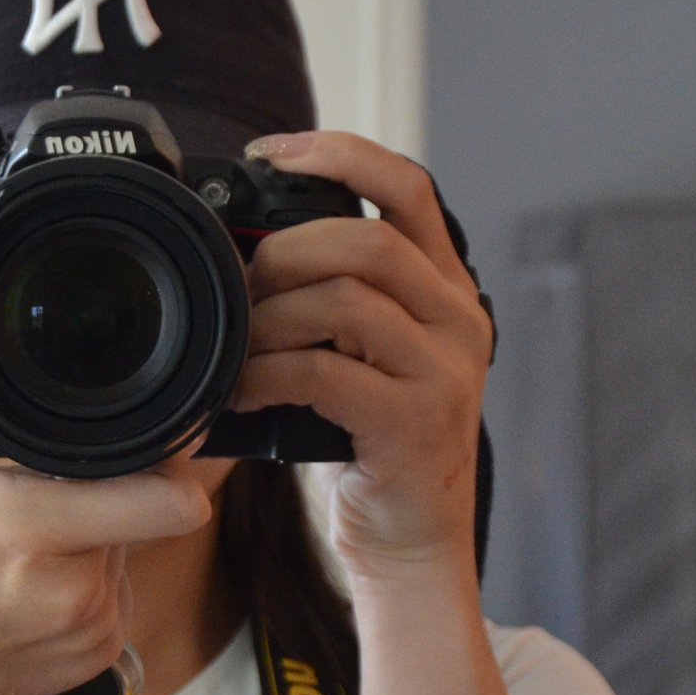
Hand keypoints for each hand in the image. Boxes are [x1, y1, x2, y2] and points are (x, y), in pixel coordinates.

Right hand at [0, 205, 213, 694]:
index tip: (150, 426)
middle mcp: (74, 592)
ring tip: (22, 533)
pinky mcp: (94, 663)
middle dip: (113, 483)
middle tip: (43, 480)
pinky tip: (28, 577)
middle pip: (147, 507)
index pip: (163, 492)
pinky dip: (87, 575)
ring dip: (98, 529)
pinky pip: (118, 590)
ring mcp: (90, 634)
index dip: (169, 453)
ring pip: (133, 546)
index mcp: (31, 532)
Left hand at [235, 131, 493, 581]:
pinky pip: (327, 373)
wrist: (408, 542)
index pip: (408, 187)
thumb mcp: (361, 352)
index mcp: (444, 288)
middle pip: (366, 241)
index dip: (340, 154)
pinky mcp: (415, 424)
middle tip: (241, 288)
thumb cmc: (369, 441)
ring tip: (238, 347)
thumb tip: (244, 247)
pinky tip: (242, 390)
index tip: (270, 152)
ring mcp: (444, 372)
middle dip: (283, 253)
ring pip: (346, 301)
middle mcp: (457, 320)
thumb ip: (333, 296)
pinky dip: (268, 374)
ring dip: (270, 319)